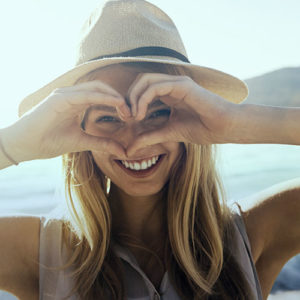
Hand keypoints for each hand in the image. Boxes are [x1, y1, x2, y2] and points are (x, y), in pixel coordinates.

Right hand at [1, 81, 130, 162]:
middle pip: (102, 88)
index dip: (117, 103)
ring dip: (113, 97)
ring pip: (96, 88)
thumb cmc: (49, 141)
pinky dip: (102, 98)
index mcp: (76, 102)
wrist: (26, 146)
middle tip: (131, 113)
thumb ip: (102, 143)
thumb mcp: (82, 142)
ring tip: (126, 109)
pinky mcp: (59, 98)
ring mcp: (65, 94)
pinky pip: (85, 94)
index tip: (130, 116)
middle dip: (119, 98)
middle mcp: (72, 95)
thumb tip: (122, 151)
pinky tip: (115, 104)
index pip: (102, 95)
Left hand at [126, 73, 237, 155]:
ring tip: (134, 116)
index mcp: (168, 93)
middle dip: (128, 98)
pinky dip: (143, 99)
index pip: (141, 88)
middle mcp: (171, 84)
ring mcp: (177, 82)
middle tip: (126, 116)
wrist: (223, 128)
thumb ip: (148, 137)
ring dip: (134, 98)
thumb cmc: (202, 129)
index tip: (128, 120)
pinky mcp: (182, 85)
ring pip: (145, 80)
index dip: (130, 102)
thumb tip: (129, 149)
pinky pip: (155, 86)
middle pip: (140, 81)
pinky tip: (142, 114)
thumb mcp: (168, 133)